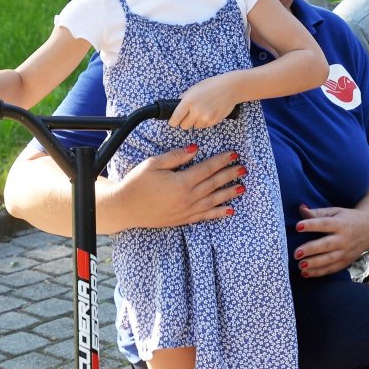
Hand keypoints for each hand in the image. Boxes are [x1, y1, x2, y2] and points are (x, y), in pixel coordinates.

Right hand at [116, 146, 242, 227]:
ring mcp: (187, 210)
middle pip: (214, 184)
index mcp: (181, 182)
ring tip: (242, 187)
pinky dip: (218, 213)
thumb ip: (175, 156)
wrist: (125, 208)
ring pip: (213, 200)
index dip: (222, 161)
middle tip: (243, 169)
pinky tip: (229, 210)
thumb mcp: (153, 164)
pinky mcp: (183, 219)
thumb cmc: (136, 184)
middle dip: (230, 175)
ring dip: (229, 193)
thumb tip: (195, 149)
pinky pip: (205, 216)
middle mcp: (188, 197)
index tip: (234, 154)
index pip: (207, 169)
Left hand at [171, 76, 239, 129]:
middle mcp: (196, 111)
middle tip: (189, 115)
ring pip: (195, 126)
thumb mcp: (194, 88)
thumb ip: (184, 98)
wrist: (231, 88)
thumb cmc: (211, 85)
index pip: (175, 119)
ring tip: (202, 111)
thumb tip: (176, 107)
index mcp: (188, 101)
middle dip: (185, 122)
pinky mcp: (213, 121)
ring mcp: (205, 117)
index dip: (173, 121)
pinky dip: (204, 121)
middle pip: (184, 126)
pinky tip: (209, 112)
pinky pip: (204, 126)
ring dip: (196, 121)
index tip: (174, 121)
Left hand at [293, 202, 368, 277]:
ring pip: (329, 259)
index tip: (298, 226)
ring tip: (300, 265)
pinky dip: (319, 272)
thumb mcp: (335, 211)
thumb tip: (301, 209)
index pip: (325, 224)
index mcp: (341, 223)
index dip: (311, 225)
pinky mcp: (346, 261)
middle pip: (326, 245)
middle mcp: (344, 239)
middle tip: (296, 253)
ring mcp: (346, 251)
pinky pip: (331, 268)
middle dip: (311, 249)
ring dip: (314, 264)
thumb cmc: (348, 218)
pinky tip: (305, 273)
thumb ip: (318, 212)